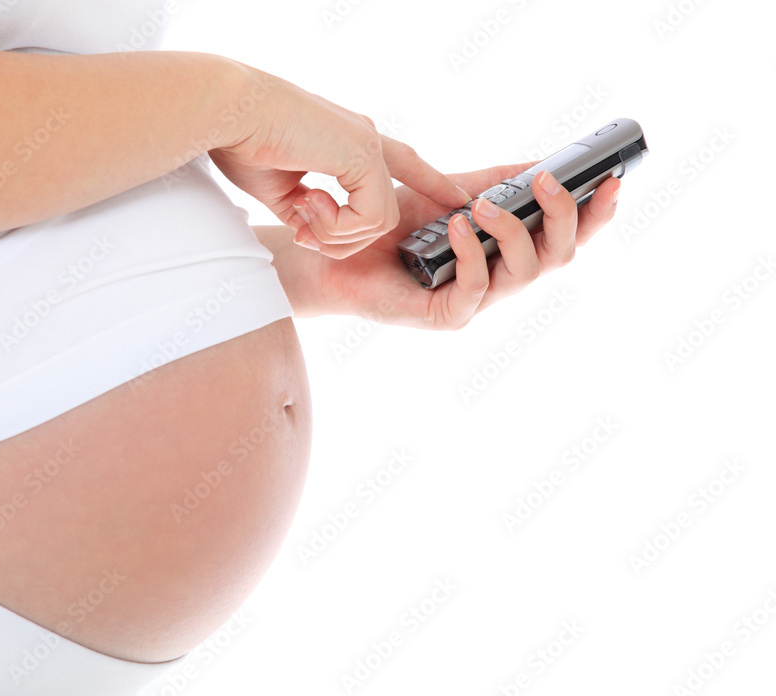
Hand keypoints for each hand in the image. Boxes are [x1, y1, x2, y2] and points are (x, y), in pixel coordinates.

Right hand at [209, 66, 470, 256]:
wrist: (229, 112)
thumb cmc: (241, 140)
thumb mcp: (276, 188)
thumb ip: (303, 209)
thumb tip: (312, 232)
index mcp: (347, 142)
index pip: (402, 164)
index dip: (430, 182)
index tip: (457, 198)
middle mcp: (365, 139)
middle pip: (385, 212)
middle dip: (346, 240)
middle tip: (305, 235)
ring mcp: (368, 144)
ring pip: (380, 222)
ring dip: (336, 235)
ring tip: (302, 215)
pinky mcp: (364, 154)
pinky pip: (372, 217)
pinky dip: (338, 227)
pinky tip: (308, 206)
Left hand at [308, 163, 621, 328]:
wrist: (338, 251)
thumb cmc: (393, 225)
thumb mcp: (451, 191)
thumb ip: (496, 181)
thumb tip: (544, 160)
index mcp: (507, 252)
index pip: (567, 237)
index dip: (595, 214)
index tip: (613, 180)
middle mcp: (500, 279)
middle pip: (559, 257)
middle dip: (563, 217)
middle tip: (546, 182)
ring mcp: (476, 301)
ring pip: (525, 274)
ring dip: (513, 231)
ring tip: (483, 204)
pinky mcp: (446, 317)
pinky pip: (476, 289)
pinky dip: (471, 254)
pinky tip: (456, 226)